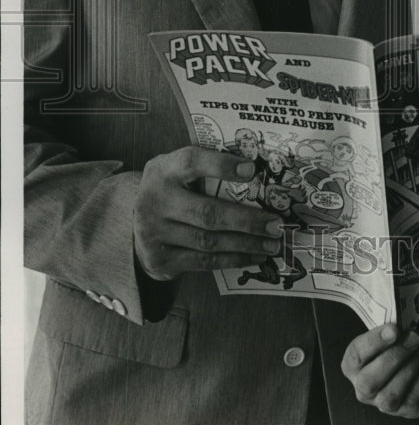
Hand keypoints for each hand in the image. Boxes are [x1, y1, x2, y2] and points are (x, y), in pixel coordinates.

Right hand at [133, 146, 284, 281]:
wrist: (135, 219)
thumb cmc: (173, 188)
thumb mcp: (180, 169)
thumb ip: (208, 167)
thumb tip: (256, 172)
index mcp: (163, 170)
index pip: (191, 162)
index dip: (221, 165)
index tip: (252, 169)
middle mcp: (155, 200)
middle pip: (206, 212)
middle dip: (246, 220)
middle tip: (276, 224)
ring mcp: (154, 233)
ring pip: (208, 241)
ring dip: (246, 244)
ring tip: (272, 244)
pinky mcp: (160, 259)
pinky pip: (203, 262)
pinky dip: (233, 259)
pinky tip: (254, 256)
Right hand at [341, 324, 418, 418]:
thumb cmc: (402, 343)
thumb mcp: (392, 333)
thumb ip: (389, 328)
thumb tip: (400, 320)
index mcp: (354, 365)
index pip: (355, 356)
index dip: (373, 342)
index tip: (394, 329)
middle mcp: (364, 388)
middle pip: (368, 382)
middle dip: (392, 358)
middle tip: (413, 337)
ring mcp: (384, 403)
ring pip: (390, 395)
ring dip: (410, 367)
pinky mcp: (407, 410)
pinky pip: (413, 397)